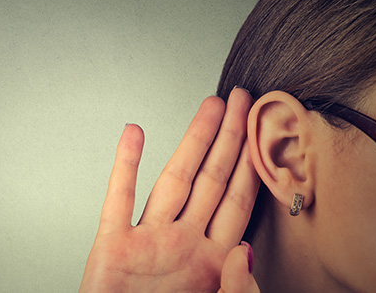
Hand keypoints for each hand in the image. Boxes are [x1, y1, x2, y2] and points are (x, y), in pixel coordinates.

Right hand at [79, 87, 259, 292]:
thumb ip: (237, 287)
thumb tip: (244, 249)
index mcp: (211, 257)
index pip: (238, 198)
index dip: (252, 163)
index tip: (262, 132)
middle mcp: (183, 240)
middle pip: (212, 178)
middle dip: (230, 138)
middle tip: (242, 100)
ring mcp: (148, 239)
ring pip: (174, 179)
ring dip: (191, 141)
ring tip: (209, 107)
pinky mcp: (113, 245)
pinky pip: (118, 198)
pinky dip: (125, 165)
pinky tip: (134, 135)